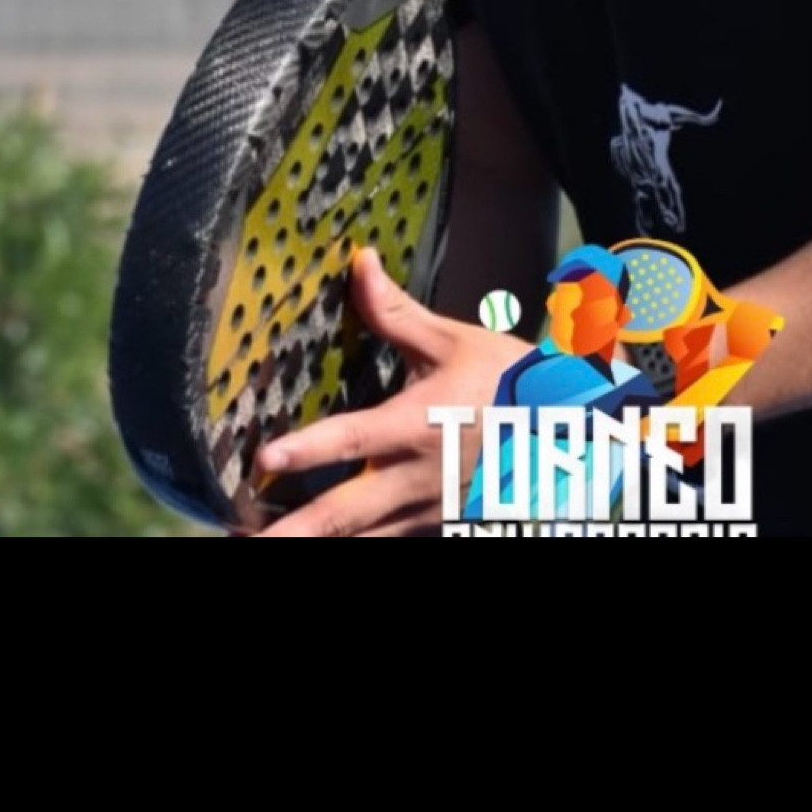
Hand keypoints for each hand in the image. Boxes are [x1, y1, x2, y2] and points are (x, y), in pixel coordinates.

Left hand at [232, 247, 531, 536]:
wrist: (570, 430)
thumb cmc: (509, 382)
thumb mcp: (453, 342)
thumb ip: (395, 312)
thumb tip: (358, 263)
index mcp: (417, 426)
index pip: (353, 441)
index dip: (308, 451)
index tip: (264, 459)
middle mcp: (416, 478)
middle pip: (344, 515)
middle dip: (292, 533)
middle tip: (242, 540)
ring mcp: (425, 511)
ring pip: (360, 541)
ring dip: (310, 547)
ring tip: (253, 546)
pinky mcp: (434, 527)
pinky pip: (384, 542)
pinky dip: (351, 546)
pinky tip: (315, 545)